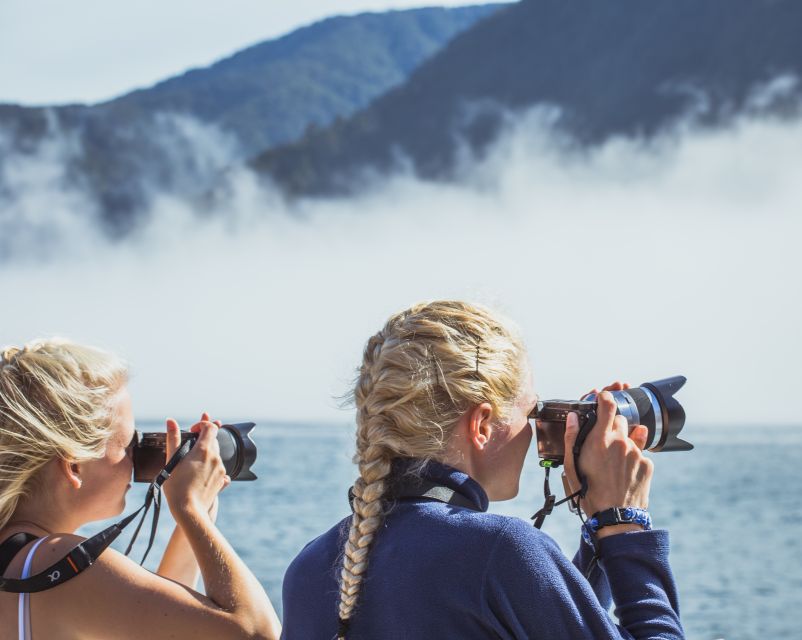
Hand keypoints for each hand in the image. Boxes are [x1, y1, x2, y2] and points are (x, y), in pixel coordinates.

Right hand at [163, 412, 230, 520]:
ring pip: (216, 454)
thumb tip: (171, 421)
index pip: (210, 427)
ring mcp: (221, 469)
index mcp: (204, 450)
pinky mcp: (221, 480)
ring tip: (192, 461)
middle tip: (192, 442)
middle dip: (203, 438)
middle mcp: (216, 457)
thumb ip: (173, 439)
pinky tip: (201, 472)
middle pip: (213, 440)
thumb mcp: (171, 461)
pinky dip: (211, 466)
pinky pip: (218, 468)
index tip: (191, 431)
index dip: (201, 424)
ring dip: (207, 453)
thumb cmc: (177, 486)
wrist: (189, 511)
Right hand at [563, 391, 653, 536]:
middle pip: (620, 420)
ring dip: (623, 442)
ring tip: (613, 462)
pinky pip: (640, 453)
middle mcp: (620, 442)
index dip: (605, 397)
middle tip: (603, 442)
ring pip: (630, 437)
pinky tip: (623, 472)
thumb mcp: (571, 466)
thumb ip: (572, 437)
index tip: (603, 398)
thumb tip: (572, 418)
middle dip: (612, 425)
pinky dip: (632, 458)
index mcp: (600, 440)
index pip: (608, 405)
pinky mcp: (647, 464)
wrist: (615, 516)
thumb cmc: (589, 492)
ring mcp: (636, 453)